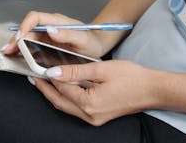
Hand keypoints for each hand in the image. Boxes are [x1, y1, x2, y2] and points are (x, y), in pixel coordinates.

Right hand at [1, 11, 110, 58]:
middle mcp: (49, 27)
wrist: (96, 46)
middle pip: (27, 29)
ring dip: (16, 45)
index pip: (35, 18)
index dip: (25, 25)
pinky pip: (31, 46)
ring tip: (8, 54)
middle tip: (8, 50)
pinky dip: (22, 51)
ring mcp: (46, 37)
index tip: (20, 36)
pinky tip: (17, 57)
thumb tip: (51, 30)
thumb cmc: (91, 41)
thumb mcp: (83, 39)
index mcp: (56, 21)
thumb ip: (68, 34)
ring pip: (26, 37)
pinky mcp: (46, 46)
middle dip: (16, 38)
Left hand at [31, 60, 158, 125]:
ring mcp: (94, 118)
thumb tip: (54, 72)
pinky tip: (64, 87)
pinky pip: (76, 108)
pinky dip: (67, 97)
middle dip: (45, 89)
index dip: (49, 77)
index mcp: (89, 104)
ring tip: (44, 80)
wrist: (152, 89)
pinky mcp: (98, 116)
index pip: (61, 88)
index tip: (38, 66)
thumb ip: (75, 72)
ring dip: (54, 94)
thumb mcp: (101, 69)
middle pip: (59, 102)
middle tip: (34, 76)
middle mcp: (89, 115)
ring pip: (66, 106)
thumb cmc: (131, 77)